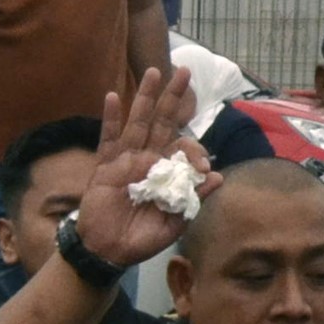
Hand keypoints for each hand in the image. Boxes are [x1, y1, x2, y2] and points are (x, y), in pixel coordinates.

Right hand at [70, 66, 212, 269]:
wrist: (108, 252)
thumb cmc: (142, 239)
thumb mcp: (175, 222)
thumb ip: (194, 199)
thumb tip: (218, 177)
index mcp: (167, 173)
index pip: (183, 148)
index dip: (195, 152)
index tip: (201, 168)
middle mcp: (148, 160)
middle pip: (162, 122)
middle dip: (173, 97)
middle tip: (185, 70)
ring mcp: (126, 161)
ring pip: (138, 122)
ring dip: (145, 97)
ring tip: (153, 72)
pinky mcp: (105, 167)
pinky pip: (108, 139)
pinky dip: (110, 119)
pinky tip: (113, 97)